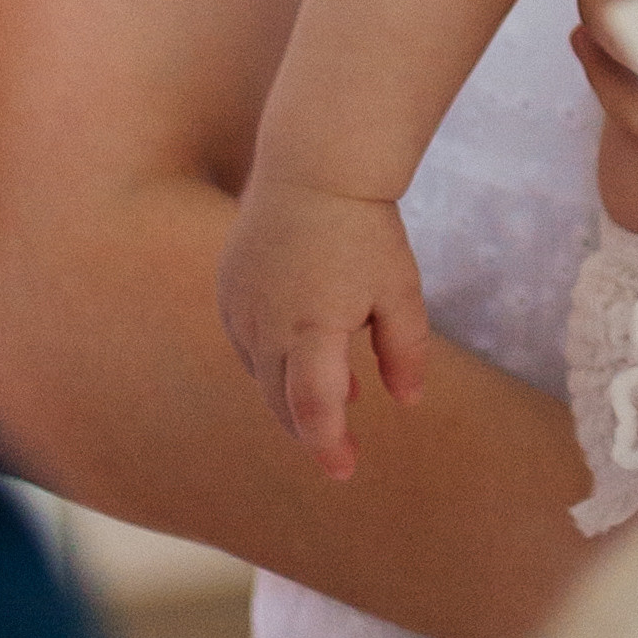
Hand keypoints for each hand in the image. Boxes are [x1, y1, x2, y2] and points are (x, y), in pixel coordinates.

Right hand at [216, 172, 428, 479]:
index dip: (328, 445)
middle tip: (343, 448)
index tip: (346, 471)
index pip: (313, 408)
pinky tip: (309, 351)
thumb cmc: (365, 228)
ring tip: (341, 392)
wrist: (314, 166)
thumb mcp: (399, 289)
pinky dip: (275, 361)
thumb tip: (408, 401)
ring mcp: (240, 309)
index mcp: (311, 327)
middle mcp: (265, 325)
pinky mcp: (229, 292)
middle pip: (282, 402)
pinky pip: (249, 344)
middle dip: (312, 429)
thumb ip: (405, 350)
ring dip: (293, 394)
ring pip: (263, 376)